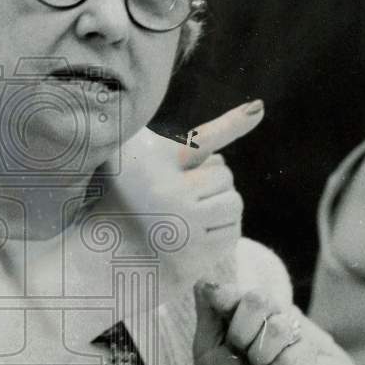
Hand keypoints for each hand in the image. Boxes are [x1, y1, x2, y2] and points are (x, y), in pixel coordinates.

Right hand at [92, 101, 264, 297]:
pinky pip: (232, 233)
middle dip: (211, 183)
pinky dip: (221, 232)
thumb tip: (253, 108)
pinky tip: (196, 234)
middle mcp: (165, 194)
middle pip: (224, 175)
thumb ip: (185, 138)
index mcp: (150, 164)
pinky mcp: (193, 256)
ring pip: (233, 204)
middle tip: (181, 196)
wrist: (106, 255)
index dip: (232, 122)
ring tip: (190, 215)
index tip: (259, 108)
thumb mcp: (142, 157)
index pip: (199, 140)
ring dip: (220, 207)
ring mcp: (181, 228)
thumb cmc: (127, 196)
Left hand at [192, 280, 316, 364]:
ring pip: (277, 327)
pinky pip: (294, 356)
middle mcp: (268, 316)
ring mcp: (291, 334)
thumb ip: (208, 316)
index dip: (226, 298)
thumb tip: (204, 281)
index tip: (219, 310)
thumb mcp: (206, 351)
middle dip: (241, 331)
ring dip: (259, 356)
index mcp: (240, 311)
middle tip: (239, 352)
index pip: (236, 289)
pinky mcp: (308, 357)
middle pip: (259, 298)